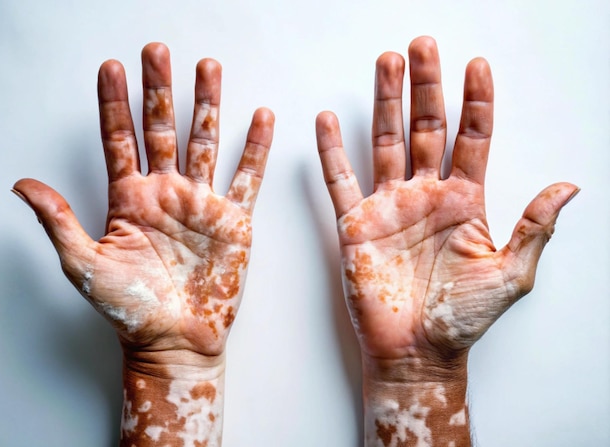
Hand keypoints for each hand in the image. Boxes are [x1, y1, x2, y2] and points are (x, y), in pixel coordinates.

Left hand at [13, 43, 274, 358]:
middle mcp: (166, 193)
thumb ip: (59, 221)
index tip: (112, 68)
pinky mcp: (234, 220)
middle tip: (157, 52)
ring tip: (208, 68)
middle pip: (162, 128)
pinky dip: (256, 148)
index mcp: (130, 199)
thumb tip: (21, 183)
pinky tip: (260, 118)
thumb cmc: (129, 309)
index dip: (114, 104)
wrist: (174, 339)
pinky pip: (247, 177)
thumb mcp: (84, 264)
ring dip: (207, 104)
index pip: (120, 139)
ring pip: (204, 141)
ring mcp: (201, 203)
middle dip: (160, 89)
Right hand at [316, 37, 576, 369]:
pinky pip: (341, 181)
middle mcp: (426, 196)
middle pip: (426, 128)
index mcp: (465, 202)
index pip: (472, 139)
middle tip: (422, 46)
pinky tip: (328, 121)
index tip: (476, 65)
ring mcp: (389, 206)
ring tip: (386, 65)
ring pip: (386, 142)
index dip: (475, 102)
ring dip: (385, 103)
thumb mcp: (511, 273)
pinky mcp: (356, 224)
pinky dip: (332, 152)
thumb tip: (569, 186)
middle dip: (426, 86)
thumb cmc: (462, 318)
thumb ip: (534, 227)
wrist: (417, 352)